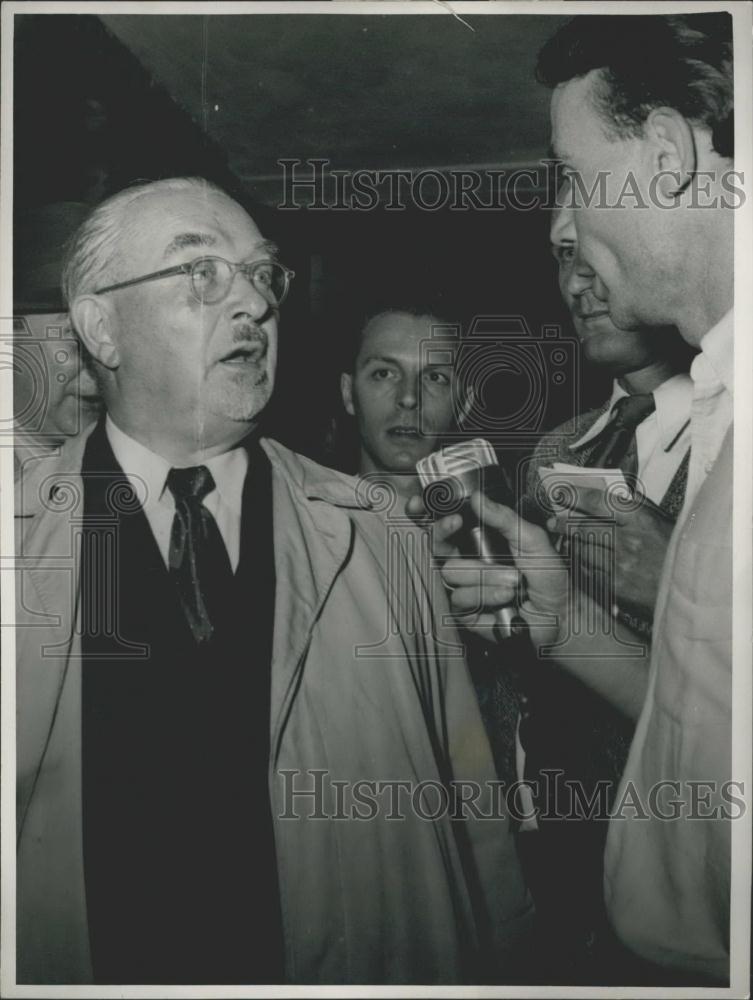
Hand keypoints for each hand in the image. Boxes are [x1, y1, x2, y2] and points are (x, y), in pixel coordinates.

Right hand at [437, 491, 569, 648]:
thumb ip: (504, 518)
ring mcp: (464, 586)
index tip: (419, 502)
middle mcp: (468, 561)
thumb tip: (477, 498)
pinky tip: (505, 596)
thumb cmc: (549, 578)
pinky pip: (459, 598)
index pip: (446, 524)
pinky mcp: (464, 612)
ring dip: (485, 574)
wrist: (559, 615)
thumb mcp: (532, 540)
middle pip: (435, 543)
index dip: (426, 513)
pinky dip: (486, 594)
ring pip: (450, 571)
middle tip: (455, 523)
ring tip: (513, 580)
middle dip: (442, 531)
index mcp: (480, 540)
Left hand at [548, 486, 674, 617]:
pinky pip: (587, 571)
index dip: (574, 496)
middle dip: (565, 522)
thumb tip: (601, 497)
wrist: (692, 588)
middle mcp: (628, 540)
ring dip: (571, 543)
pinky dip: (580, 564)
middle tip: (555, 521)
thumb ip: (633, 508)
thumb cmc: (675, 552)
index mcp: (641, 519)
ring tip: (566, 539)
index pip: (597, 501)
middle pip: (584, 526)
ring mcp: (621, 565)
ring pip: (582, 549)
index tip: (561, 493)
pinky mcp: (616, 587)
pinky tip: (579, 560)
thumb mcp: (660, 522)